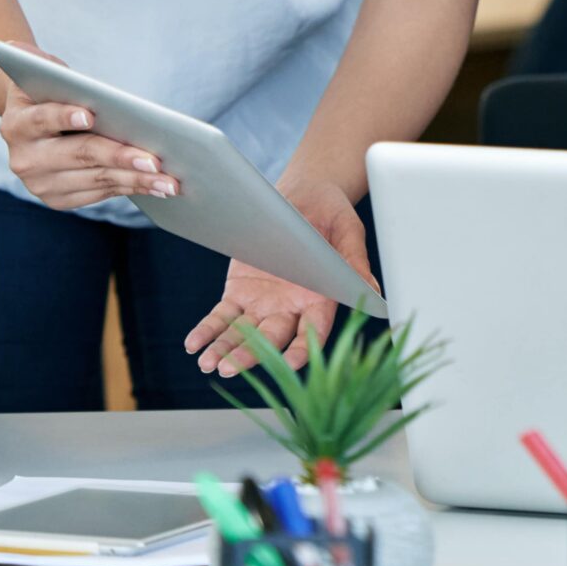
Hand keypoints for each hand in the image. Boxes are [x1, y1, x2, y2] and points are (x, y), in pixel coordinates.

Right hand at [0, 42, 179, 208]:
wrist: (38, 127)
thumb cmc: (52, 94)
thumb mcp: (45, 75)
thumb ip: (39, 63)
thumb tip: (18, 48)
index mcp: (16, 123)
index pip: (41, 119)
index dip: (64, 116)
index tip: (91, 116)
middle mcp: (24, 158)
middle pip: (79, 154)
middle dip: (120, 156)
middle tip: (155, 160)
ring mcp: (40, 183)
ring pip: (96, 179)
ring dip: (137, 180)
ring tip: (169, 180)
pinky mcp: (57, 199)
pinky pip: (101, 194)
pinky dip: (132, 188)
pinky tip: (157, 187)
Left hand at [183, 178, 378, 377]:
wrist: (304, 197)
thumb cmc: (333, 215)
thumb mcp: (348, 233)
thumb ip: (355, 262)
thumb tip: (372, 290)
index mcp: (322, 298)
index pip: (313, 331)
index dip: (303, 348)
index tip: (291, 363)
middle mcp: (292, 308)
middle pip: (272, 339)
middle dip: (251, 355)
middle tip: (230, 368)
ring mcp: (264, 303)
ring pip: (244, 333)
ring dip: (225, 349)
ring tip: (208, 362)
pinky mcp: (240, 292)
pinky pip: (222, 315)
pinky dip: (208, 330)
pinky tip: (195, 344)